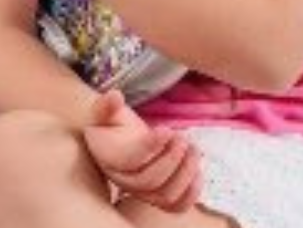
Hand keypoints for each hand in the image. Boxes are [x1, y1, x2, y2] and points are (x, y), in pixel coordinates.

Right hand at [82, 90, 200, 211]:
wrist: (114, 143)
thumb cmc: (111, 126)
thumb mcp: (105, 111)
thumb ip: (107, 105)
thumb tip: (115, 96)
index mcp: (108, 158)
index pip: (130, 160)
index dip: (151, 146)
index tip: (167, 129)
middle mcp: (122, 181)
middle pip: (149, 181)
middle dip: (172, 159)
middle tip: (183, 137)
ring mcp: (141, 193)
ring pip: (164, 195)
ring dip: (185, 172)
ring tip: (193, 148)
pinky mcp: (157, 199)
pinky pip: (176, 206)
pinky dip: (191, 193)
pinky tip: (197, 171)